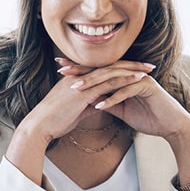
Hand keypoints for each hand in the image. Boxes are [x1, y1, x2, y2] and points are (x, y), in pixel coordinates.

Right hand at [5, 58, 150, 184]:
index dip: (121, 68)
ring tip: (149, 70)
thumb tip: (99, 105)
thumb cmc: (54, 120)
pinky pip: (109, 83)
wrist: (40, 125)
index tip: (136, 69)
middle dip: (131, 65)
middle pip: (110, 66)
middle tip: (148, 65)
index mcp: (78, 78)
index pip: (103, 69)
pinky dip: (125, 80)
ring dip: (133, 70)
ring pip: (112, 71)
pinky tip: (138, 80)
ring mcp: (83, 82)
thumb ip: (87, 104)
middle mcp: (81, 76)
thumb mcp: (74, 110)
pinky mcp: (85, 91)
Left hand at [57, 58, 189, 140]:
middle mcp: (130, 73)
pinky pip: (126, 91)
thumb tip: (91, 101)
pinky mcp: (148, 86)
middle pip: (102, 69)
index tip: (61, 69)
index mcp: (123, 76)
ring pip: (112, 78)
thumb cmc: (149, 117)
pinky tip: (100, 105)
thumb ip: (109, 102)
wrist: (171, 125)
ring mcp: (139, 78)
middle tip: (62, 70)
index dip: (80, 69)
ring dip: (94, 84)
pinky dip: (113, 99)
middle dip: (81, 70)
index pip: (98, 71)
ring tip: (76, 90)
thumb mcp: (123, 110)